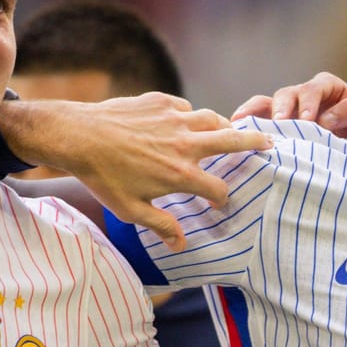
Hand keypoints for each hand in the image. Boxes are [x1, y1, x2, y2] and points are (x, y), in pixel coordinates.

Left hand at [0, 93, 271, 250]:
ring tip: (232, 131)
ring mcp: (174, 119)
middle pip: (233, 142)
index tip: (219, 203)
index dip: (222, 199)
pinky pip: (186, 108)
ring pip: (213, 118)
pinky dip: (191, 116)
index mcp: (181, 174)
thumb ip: (161, 226)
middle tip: (269, 144)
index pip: (219, 189)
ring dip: (225, 126)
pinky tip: (186, 123)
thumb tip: (182, 245)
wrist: (77, 135)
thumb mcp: (130, 210)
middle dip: (255, 144)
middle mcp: (185, 144)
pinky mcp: (160, 102)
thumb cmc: (102, 176)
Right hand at [231, 71, 346, 138]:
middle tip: (280, 125)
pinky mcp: (280, 122)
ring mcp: (290, 107)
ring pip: (268, 103)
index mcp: (328, 87)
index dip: (309, 104)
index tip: (307, 121)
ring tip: (247, 125)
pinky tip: (236, 125)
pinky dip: (248, 119)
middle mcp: (305, 93)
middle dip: (282, 109)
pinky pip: (260, 116)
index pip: (314, 89)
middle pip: (287, 94)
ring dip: (258, 114)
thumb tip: (326, 119)